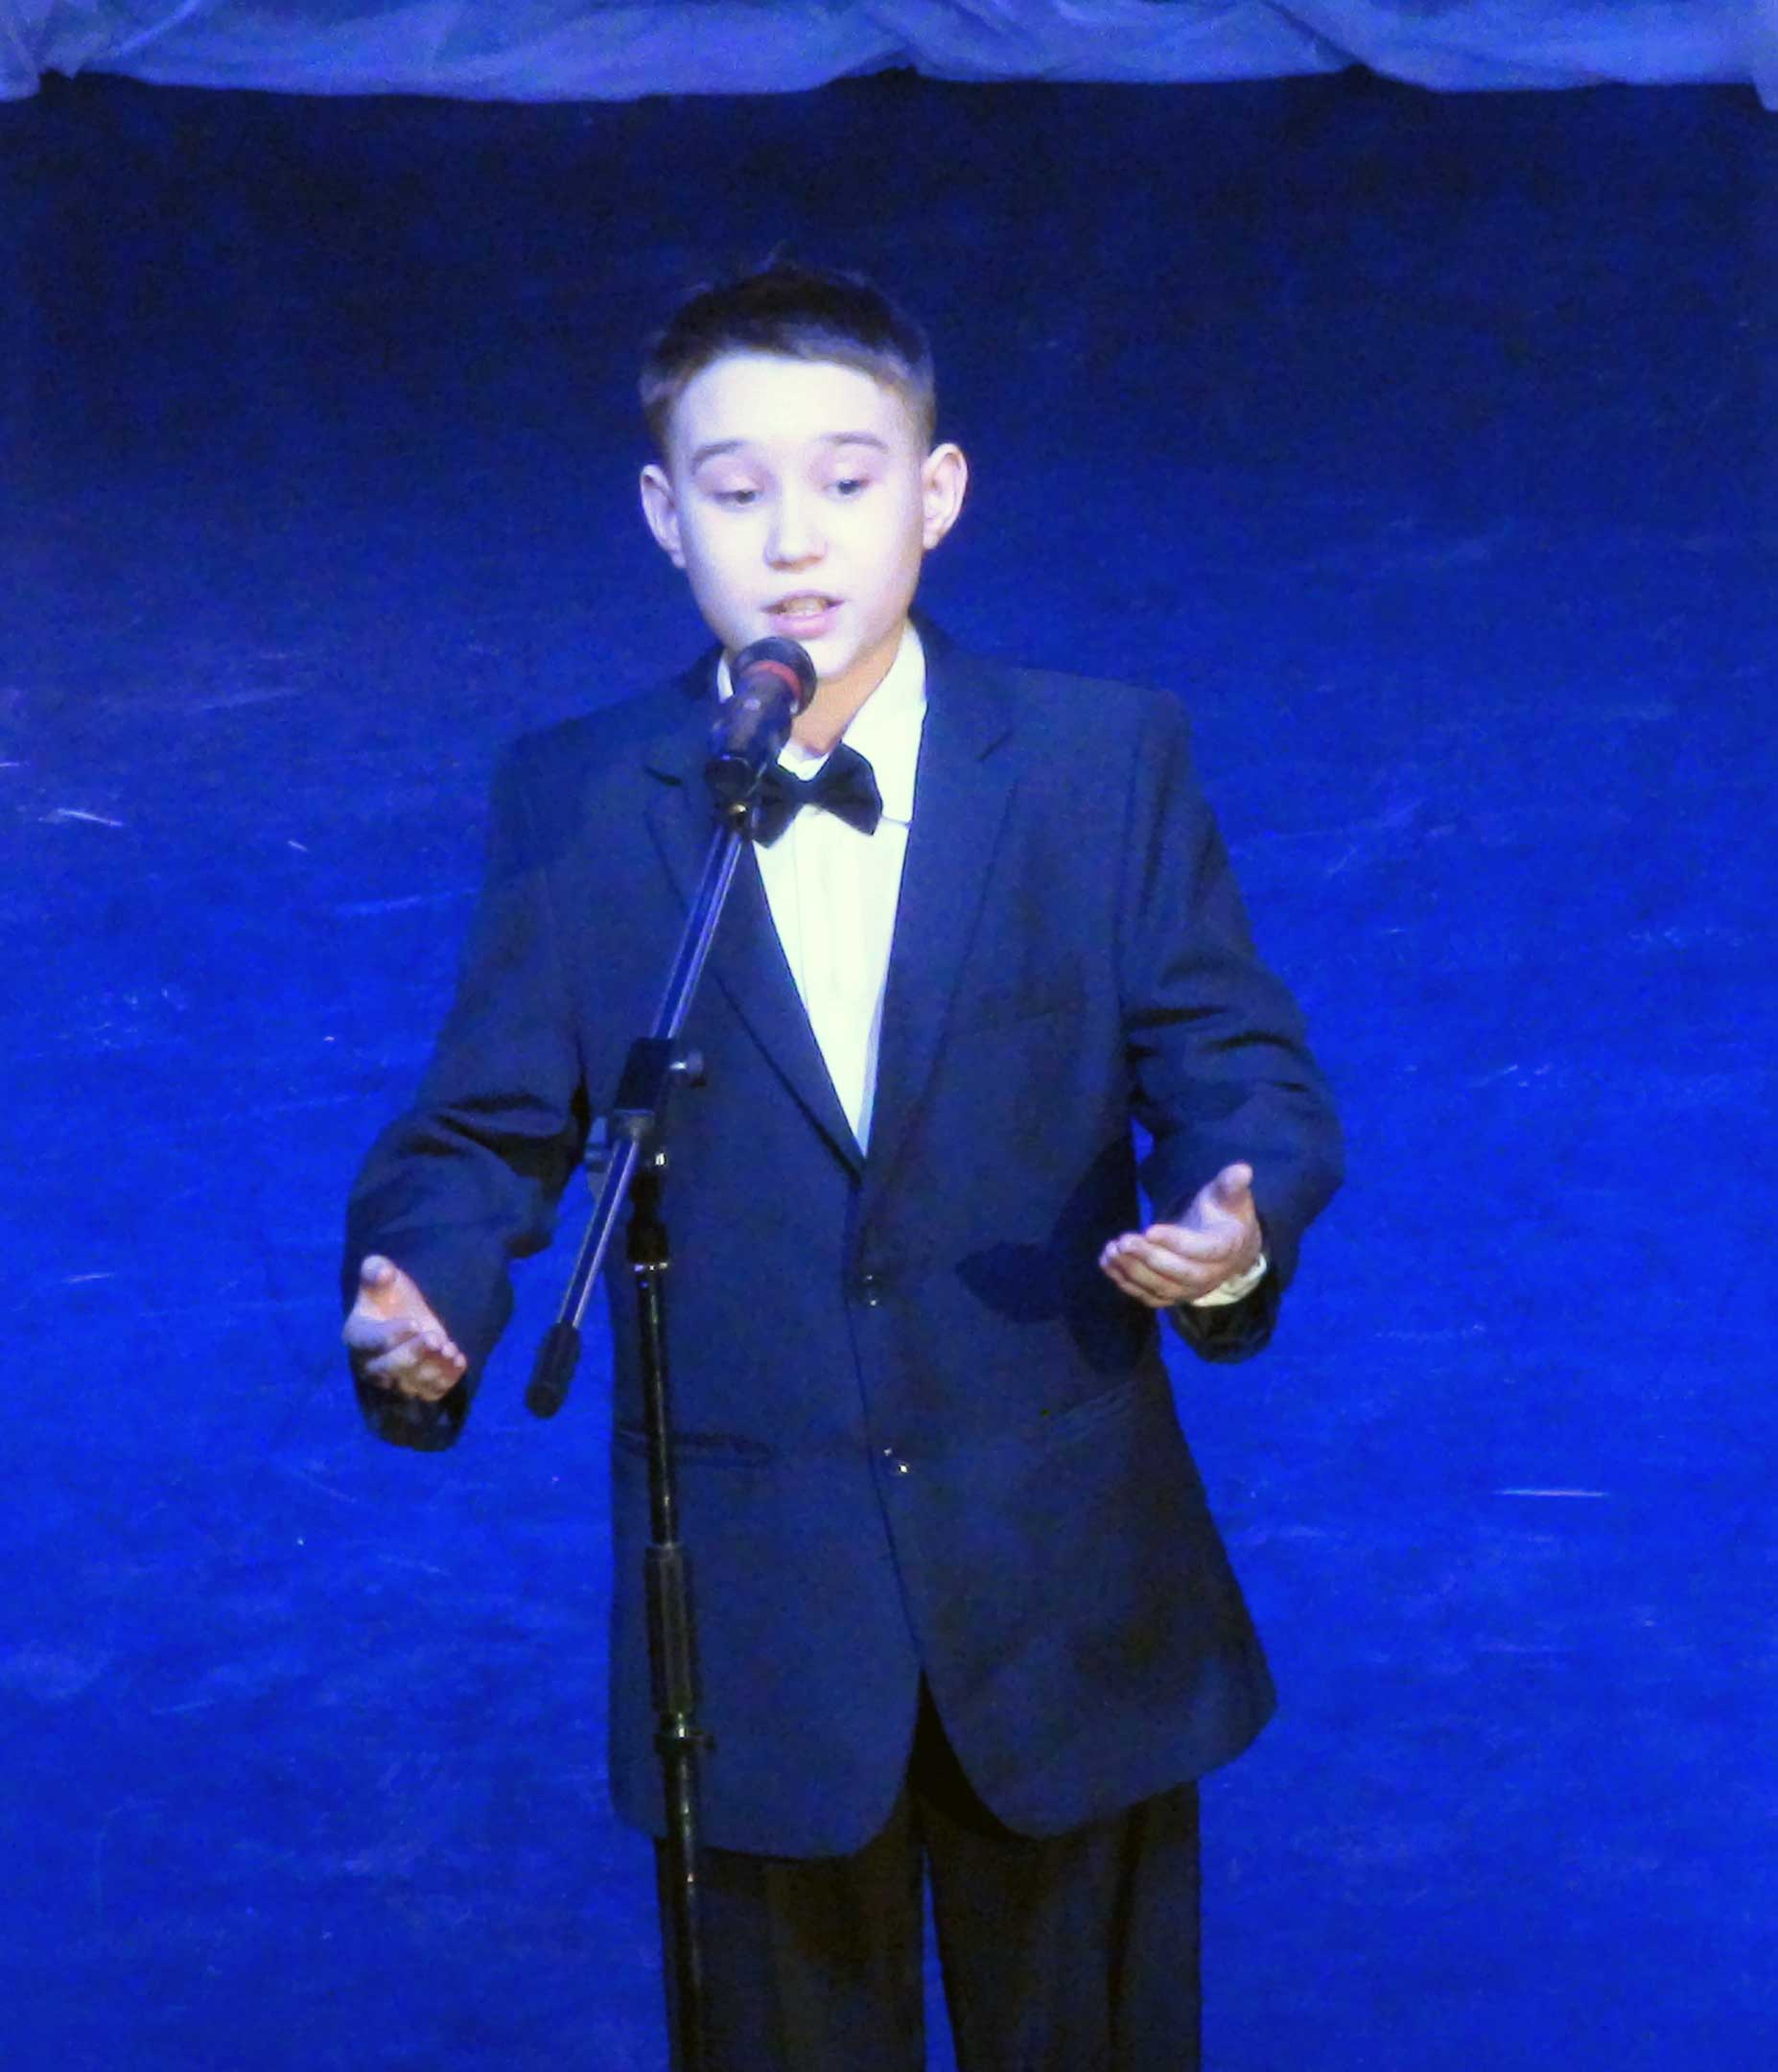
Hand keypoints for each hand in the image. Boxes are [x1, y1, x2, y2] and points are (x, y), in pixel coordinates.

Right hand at [344, 1255, 466, 1400]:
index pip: (369, 1342)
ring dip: (434, 1369)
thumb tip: (382, 1271)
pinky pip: (432, 1393)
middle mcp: (372, 1365)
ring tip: (450, 1348)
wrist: (409, 1314)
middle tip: (436, 1338)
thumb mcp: (382, 1275)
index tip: (415, 1323)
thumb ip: (375, 1271)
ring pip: (413, 1385)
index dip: (391, 1336)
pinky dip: (447, 1380)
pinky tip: (459, 1359)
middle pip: (390, 1369)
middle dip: (415, 1355)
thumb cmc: (390, 1295)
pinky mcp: (419, 1387)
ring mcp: (396, 1380)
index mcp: (358, 1336)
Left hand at [1098, 1162, 1262, 1308]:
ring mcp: (1191, 1290)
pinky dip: (1126, 1283)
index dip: (1176, 1242)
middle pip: (1180, 1273)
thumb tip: (1242, 1170)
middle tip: (1123, 1240)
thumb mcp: (1231, 1194)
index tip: (1149, 1229)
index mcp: (1227, 1247)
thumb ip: (1231, 1183)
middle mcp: (1212, 1275)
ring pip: (1161, 1288)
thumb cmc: (1225, 1213)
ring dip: (1133, 1271)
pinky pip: (1149, 1295)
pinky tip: (1107, 1262)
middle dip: (1149, 1258)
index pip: (1203, 1250)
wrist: (1230, 1247)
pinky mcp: (1173, 1295)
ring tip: (1111, 1250)